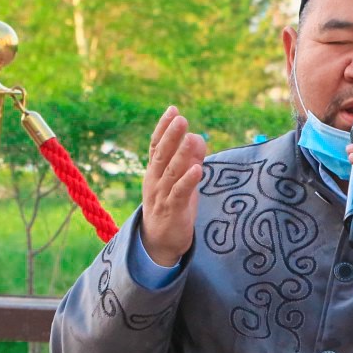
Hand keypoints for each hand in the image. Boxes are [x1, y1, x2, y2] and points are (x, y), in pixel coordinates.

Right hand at [140, 106, 206, 267]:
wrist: (159, 243)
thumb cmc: (172, 207)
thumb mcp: (180, 181)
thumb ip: (188, 160)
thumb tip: (197, 137)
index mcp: (155, 172)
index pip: (157, 146)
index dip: (164, 128)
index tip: (172, 110)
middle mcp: (155, 181)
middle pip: (162, 154)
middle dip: (171, 135)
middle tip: (180, 118)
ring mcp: (162, 196)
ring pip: (171, 172)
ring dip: (181, 154)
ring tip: (191, 137)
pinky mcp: (172, 211)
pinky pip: (179, 194)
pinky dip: (188, 181)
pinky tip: (198, 169)